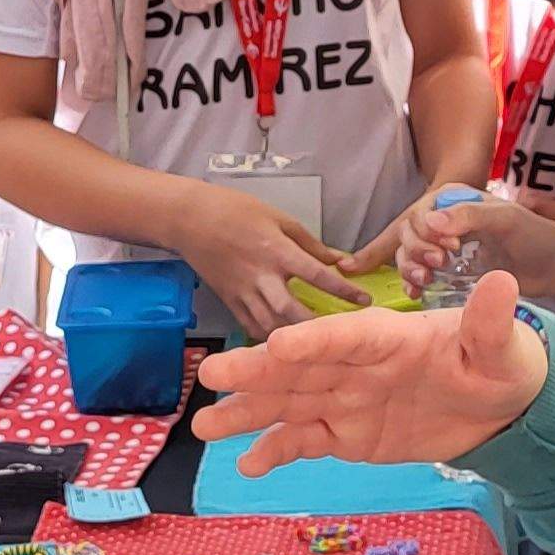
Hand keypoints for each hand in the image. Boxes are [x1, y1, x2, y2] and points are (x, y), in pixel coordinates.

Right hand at [165, 182, 365, 338]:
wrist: (189, 219)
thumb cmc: (236, 210)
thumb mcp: (279, 218)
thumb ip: (310, 243)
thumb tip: (340, 260)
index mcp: (277, 251)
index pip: (317, 274)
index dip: (343, 289)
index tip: (365, 301)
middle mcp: (261, 276)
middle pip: (292, 310)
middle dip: (316, 326)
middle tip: (339, 335)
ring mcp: (242, 292)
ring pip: (270, 324)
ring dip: (292, 336)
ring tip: (315, 344)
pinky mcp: (228, 301)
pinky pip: (249, 326)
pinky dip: (268, 337)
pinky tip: (284, 341)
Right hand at [192, 269, 546, 469]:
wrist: (499, 406)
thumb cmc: (498, 362)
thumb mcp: (501, 344)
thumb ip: (490, 320)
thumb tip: (504, 281)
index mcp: (385, 336)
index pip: (343, 337)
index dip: (312, 340)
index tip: (277, 344)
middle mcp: (353, 365)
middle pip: (298, 367)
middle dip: (256, 371)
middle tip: (213, 376)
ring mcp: (344, 400)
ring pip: (287, 404)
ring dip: (247, 413)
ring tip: (206, 426)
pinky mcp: (344, 434)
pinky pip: (303, 442)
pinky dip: (274, 451)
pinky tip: (246, 465)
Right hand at [391, 187, 554, 300]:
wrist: (554, 267)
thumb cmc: (533, 235)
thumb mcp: (504, 219)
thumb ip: (469, 215)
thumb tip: (429, 221)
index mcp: (454, 201)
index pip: (419, 215)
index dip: (426, 233)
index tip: (451, 246)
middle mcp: (444, 222)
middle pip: (409, 236)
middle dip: (416, 251)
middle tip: (440, 265)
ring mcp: (444, 249)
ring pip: (408, 256)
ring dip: (410, 268)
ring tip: (425, 282)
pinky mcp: (448, 273)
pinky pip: (418, 276)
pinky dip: (412, 284)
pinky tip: (418, 293)